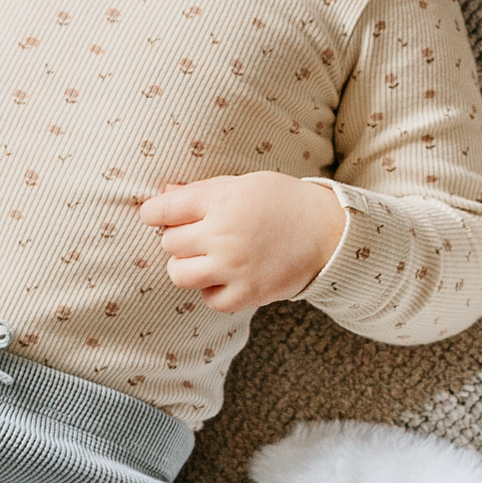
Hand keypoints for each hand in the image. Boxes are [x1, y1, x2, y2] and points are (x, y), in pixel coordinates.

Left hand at [138, 172, 345, 312]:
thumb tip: (165, 194)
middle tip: (197, 236)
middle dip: (178, 239)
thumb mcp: (244, 183)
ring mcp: (233, 267)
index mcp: (220, 201)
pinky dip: (213, 290)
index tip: (158, 216)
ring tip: (205, 260)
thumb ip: (202, 190)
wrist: (328, 232)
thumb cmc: (283, 202)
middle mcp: (223, 234)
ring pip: (180, 275)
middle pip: (169, 244)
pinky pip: (209, 299)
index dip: (153, 213)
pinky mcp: (247, 293)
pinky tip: (227, 277)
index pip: (163, 210)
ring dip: (186, 267)